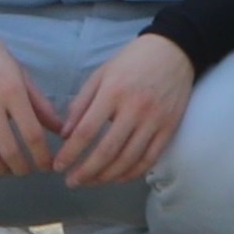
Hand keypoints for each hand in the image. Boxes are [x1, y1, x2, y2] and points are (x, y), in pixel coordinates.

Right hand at [0, 22, 58, 183]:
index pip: (32, 134)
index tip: (48, 166)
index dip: (42, 156)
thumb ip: (39, 103)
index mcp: (12, 91)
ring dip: (0, 170)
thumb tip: (60, 129)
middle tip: (28, 172)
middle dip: (22, 167)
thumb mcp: (21, 74)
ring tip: (9, 172)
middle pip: (9, 149)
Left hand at [52, 33, 197, 188]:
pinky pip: (150, 158)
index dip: (70, 153)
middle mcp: (135, 108)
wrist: (175, 50)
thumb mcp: (101, 74)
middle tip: (71, 182)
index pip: (87, 131)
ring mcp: (155, 120)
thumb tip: (65, 135)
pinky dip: (133, 173)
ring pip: (128, 159)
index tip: (58, 166)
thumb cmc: (132, 61)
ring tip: (91, 182)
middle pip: (107, 151)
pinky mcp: (170, 126)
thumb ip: (81, 104)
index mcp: (113, 92)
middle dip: (86, 172)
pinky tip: (118, 178)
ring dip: (106, 176)